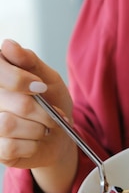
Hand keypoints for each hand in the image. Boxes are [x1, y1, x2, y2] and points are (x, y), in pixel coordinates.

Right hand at [0, 39, 77, 192]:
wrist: (59, 137)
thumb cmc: (51, 102)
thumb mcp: (48, 77)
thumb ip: (29, 61)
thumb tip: (8, 45)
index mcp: (0, 75)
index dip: (19, 80)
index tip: (41, 87)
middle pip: (13, 102)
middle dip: (42, 111)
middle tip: (54, 113)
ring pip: (8, 125)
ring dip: (37, 129)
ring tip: (45, 128)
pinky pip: (9, 147)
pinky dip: (31, 146)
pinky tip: (33, 141)